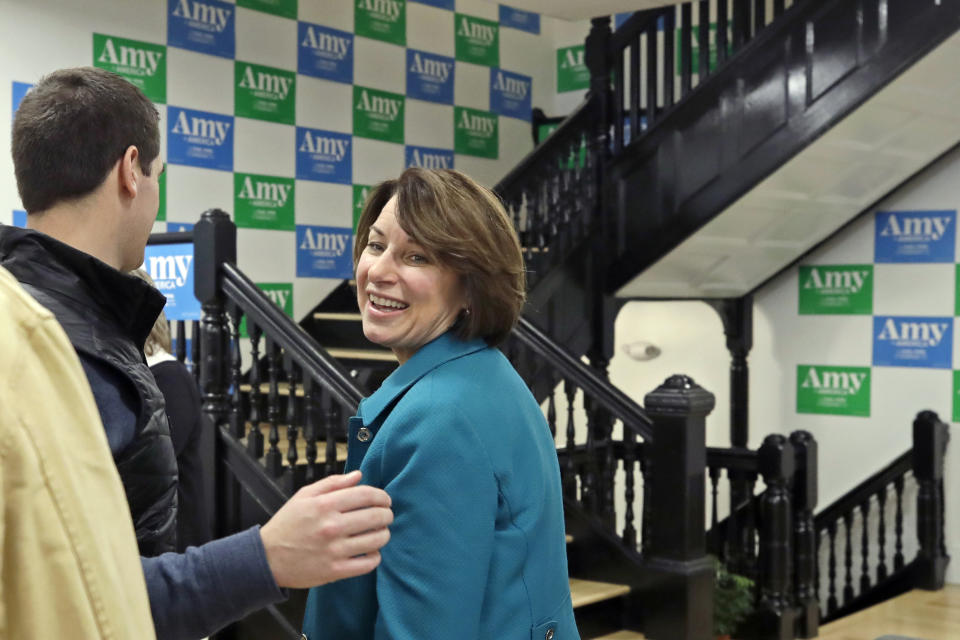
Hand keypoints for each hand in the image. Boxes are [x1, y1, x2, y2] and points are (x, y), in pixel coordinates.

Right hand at [260, 470, 392, 587]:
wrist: (267, 558)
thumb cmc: (287, 524)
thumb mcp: (304, 496)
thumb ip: (333, 483)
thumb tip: (359, 475)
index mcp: (324, 505)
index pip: (366, 495)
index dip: (382, 496)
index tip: (385, 500)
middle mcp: (331, 527)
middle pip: (376, 517)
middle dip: (387, 514)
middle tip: (386, 515)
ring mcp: (334, 550)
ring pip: (377, 540)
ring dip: (384, 534)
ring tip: (380, 532)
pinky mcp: (335, 571)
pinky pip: (368, 564)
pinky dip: (375, 557)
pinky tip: (371, 551)